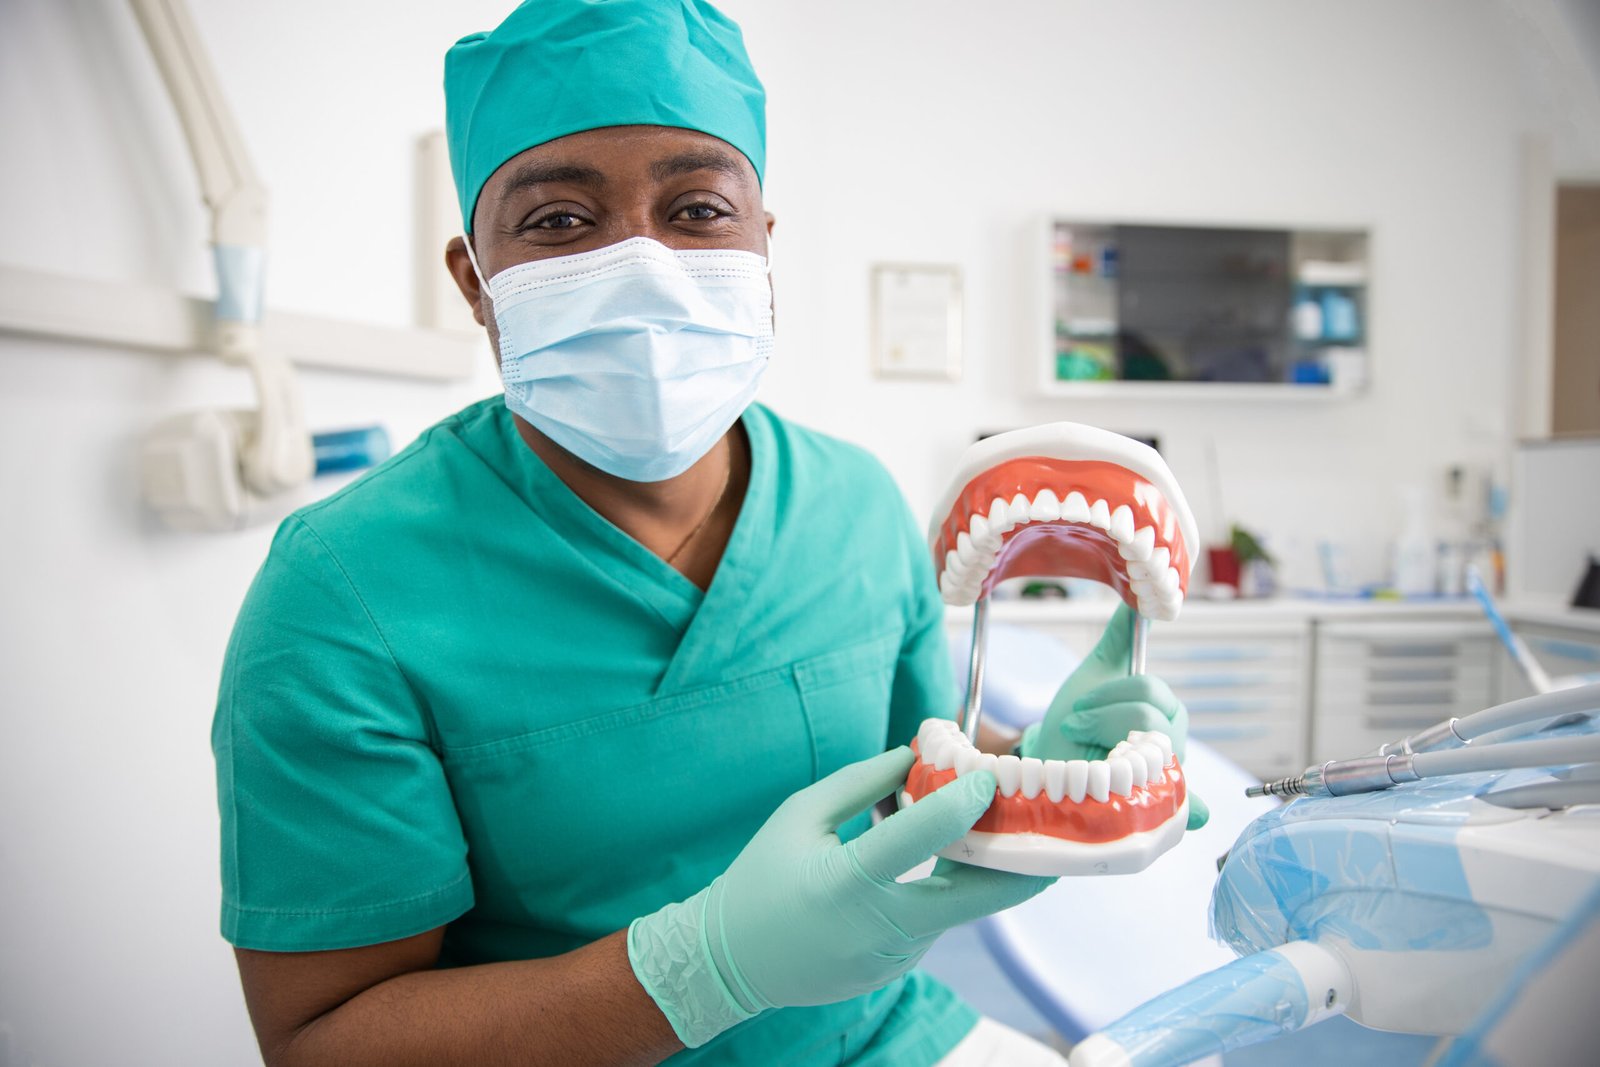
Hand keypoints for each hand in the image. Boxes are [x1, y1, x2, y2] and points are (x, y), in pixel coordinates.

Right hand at [628, 747, 1051, 1046]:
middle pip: (972, 899)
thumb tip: (918, 755)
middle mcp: (878, 926)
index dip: (960, 805)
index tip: (990, 777)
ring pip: (956, 909)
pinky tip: (948, 862)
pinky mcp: (898, 969)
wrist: (733, 963)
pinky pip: (933, 922)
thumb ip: (863, 783)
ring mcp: (892, 957)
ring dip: (982, 872)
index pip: (917, 839)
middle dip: (1022, 869)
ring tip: (1004, 830)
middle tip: (1054, 837)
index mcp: (845, 881)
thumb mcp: (801, 816)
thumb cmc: (761, 878)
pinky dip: (946, 891)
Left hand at [1020, 602, 1208, 829]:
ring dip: (1103, 737)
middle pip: (1152, 715)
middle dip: (1105, 712)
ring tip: (1081, 746)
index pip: (1155, 693)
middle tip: (1076, 723)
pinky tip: (1199, 815)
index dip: (1115, 693)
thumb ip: (1120, 642)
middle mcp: (1171, 750)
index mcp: (1163, 717)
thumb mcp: (1095, 677)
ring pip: (1150, 743)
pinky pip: (1182, 804)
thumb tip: (1139, 604)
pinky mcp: (1157, 812)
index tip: (1081, 705)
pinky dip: (1193, 809)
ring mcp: (1167, 782)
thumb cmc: (1075, 723)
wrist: (1051, 766)